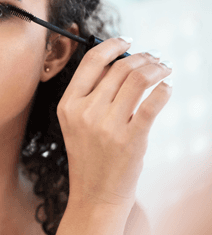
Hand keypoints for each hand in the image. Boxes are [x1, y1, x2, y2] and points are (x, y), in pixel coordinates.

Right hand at [57, 37, 171, 208]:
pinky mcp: (131, 139)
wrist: (95, 194)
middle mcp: (85, 112)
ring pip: (138, 79)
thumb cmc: (89, 156)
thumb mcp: (76, 123)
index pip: (92, 62)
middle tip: (155, 58)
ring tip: (164, 68)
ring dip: (157, 68)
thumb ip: (92, 94)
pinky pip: (153, 103)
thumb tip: (122, 62)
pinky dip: (164, 90)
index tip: (128, 40)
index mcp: (68, 104)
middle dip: (143, 57)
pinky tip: (167, 88)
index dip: (113, 45)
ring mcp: (107, 126)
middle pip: (120, 68)